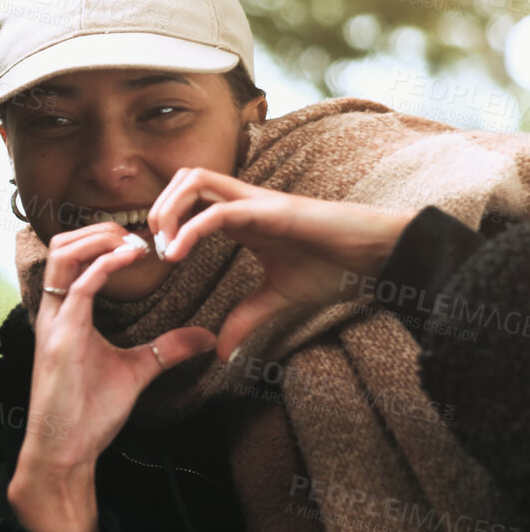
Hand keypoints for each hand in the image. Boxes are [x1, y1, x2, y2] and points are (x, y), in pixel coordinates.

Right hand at [8, 223, 213, 531]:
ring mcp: (55, 322)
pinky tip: (130, 258)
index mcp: (66, 314)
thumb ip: (166, 349)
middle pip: (61, 245)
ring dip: (98, 239)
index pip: (72, 257)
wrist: (66, 450)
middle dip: (98, 229)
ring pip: (62, 255)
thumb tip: (205, 337)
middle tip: (138, 233)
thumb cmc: (89, 413)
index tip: (140, 239)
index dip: (101, 238)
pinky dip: (104, 265)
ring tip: (134, 242)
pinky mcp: (62, 339)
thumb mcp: (137, 372)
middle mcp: (55, 311)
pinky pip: (79, 288)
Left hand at [147, 168, 415, 360]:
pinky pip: (221, 210)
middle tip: (155, 249)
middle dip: (158, 208)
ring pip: (195, 178)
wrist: (376, 258)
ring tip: (168, 248)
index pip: (188, 199)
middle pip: (183, 179)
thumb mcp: (278, 299)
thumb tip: (222, 353)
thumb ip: (245, 318)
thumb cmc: (333, 269)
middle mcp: (243, 201)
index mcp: (240, 216)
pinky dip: (193, 227)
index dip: (164, 221)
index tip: (156, 258)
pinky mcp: (272, 211)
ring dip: (170, 208)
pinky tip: (180, 252)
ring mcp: (257, 201)